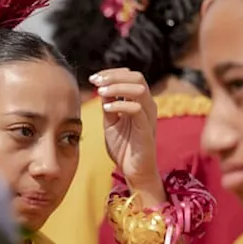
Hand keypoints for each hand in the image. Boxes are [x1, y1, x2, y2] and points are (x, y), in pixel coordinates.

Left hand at [94, 68, 157, 185]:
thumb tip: (101, 86)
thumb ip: (108, 104)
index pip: (130, 76)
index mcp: (140, 101)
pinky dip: (119, 105)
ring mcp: (149, 117)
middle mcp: (148, 106)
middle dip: (114, 76)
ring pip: (139, 89)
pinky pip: (136, 109)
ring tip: (100, 92)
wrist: (133, 171)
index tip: (94, 78)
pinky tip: (106, 110)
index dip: (112, 73)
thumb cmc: (124, 147)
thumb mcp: (111, 121)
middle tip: (95, 81)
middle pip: (137, 77)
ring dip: (117, 87)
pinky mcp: (146, 129)